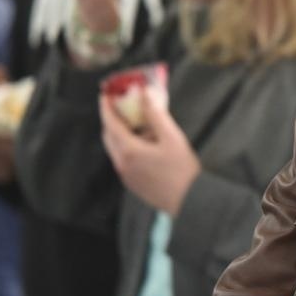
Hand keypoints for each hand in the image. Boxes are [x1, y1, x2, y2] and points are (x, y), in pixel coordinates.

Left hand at [98, 88, 198, 215]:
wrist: (189, 201)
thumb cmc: (182, 169)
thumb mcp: (172, 137)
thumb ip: (156, 114)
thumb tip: (144, 94)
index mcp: (129, 151)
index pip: (110, 124)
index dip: (107, 107)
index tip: (106, 94)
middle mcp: (122, 164)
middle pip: (109, 136)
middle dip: (112, 119)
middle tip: (122, 106)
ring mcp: (126, 175)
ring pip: (116, 148)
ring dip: (122, 133)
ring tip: (141, 123)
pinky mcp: (132, 182)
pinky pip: (124, 159)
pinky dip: (129, 146)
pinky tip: (147, 143)